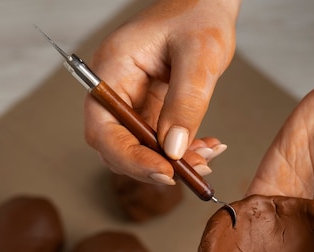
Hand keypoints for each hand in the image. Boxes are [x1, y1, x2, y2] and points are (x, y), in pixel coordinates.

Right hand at [83, 0, 239, 184]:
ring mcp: (134, 99)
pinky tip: (206, 148)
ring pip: (140, 147)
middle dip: (152, 165)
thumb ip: (186, 101)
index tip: (165, 172)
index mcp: (113, 69)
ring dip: (172, 162)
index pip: (104, 127)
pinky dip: (183, 151)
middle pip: (117, 144)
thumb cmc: (200, 15)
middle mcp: (117, 88)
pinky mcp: (153, 106)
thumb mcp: (199, 56)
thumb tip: (174, 149)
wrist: (209, 3)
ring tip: (206, 160)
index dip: (129, 156)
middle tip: (190, 174)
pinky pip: (160, 140)